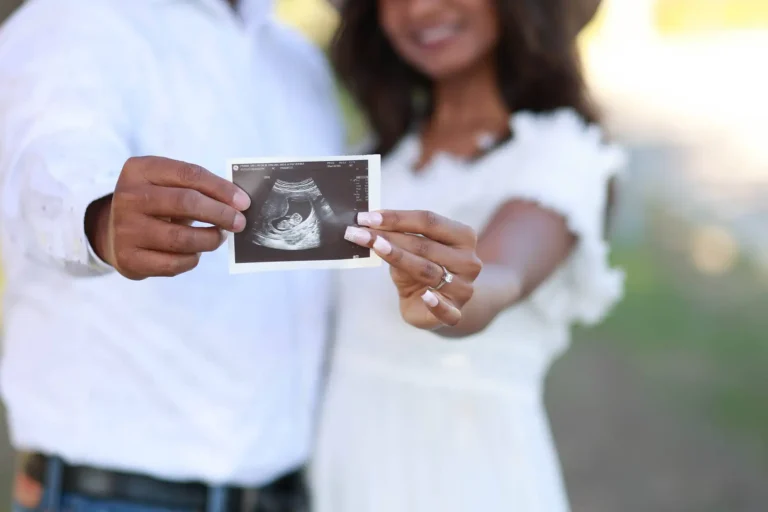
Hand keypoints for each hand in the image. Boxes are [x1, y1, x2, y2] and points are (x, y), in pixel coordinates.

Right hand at [87, 156, 249, 279]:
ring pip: (182, 238)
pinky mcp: (129, 258)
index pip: (189, 174)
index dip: (221, 188)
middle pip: (186, 203)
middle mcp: (127, 196)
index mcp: (140, 170)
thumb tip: (239, 202)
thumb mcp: (169, 186)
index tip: (244, 202)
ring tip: (219, 237)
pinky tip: (197, 252)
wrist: (115, 233)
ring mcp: (125, 229)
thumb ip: (199, 188)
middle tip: (239, 223)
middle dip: (220, 214)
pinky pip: (174, 263)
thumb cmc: (156, 205)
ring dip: (210, 239)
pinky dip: (193, 259)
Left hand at [344, 210, 482, 329]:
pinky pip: (447, 310)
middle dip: (388, 237)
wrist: (434, 306)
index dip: (397, 218)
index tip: (367, 218)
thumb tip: (367, 224)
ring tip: (374, 247)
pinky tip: (426, 296)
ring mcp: (464, 288)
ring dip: (398, 257)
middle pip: (424, 244)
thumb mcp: (411, 250)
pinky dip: (437, 303)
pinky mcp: (456, 312)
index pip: (428, 221)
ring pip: (427, 271)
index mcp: (462, 237)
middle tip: (359, 232)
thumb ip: (398, 237)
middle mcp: (468, 261)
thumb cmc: (421, 269)